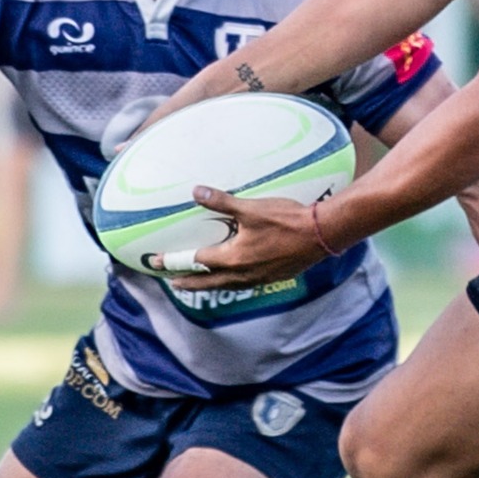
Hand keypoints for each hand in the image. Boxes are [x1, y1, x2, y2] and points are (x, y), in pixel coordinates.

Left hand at [162, 189, 330, 290]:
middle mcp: (243, 274)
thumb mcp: (250, 208)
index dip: (175, 261)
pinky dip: (230, 282)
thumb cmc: (286, 220)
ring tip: (200, 283)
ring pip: (226, 286)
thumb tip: (196, 192)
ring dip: (209, 285)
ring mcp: (258, 278)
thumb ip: (221, 201)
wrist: (321, 235)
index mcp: (233, 258)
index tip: (157, 263)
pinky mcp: (272, 278)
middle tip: (173, 283)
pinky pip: (243, 284)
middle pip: (208, 282)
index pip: (196, 261)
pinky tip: (232, 277)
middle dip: (189, 282)